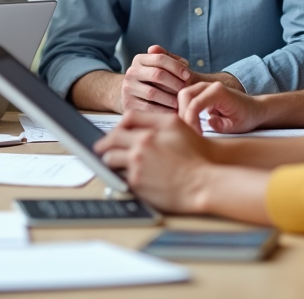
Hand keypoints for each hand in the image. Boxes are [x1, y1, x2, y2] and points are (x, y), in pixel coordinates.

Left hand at [94, 110, 215, 212]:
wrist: (203, 184)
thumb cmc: (195, 156)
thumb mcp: (177, 126)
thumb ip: (153, 119)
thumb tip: (131, 121)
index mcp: (152, 129)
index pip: (126, 120)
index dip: (118, 126)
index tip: (115, 133)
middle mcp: (142, 144)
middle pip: (112, 140)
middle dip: (105, 144)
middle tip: (101, 149)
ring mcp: (137, 164)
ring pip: (111, 159)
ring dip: (110, 160)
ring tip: (112, 163)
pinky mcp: (136, 182)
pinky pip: (119, 176)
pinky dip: (121, 176)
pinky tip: (128, 177)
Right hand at [121, 45, 191, 112]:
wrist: (135, 95)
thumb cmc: (157, 80)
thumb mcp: (163, 67)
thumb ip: (174, 61)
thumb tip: (184, 64)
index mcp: (140, 59)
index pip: (160, 58)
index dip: (176, 66)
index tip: (188, 75)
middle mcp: (131, 72)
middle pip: (156, 74)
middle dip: (175, 83)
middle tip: (186, 91)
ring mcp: (128, 88)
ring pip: (152, 93)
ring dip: (170, 99)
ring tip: (181, 102)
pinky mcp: (128, 104)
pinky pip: (149, 108)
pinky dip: (164, 111)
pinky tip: (173, 111)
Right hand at [178, 81, 265, 134]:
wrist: (253, 108)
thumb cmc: (246, 116)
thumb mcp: (237, 126)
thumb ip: (221, 125)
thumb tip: (207, 122)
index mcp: (219, 91)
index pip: (195, 104)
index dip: (191, 120)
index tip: (196, 135)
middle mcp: (208, 85)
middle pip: (184, 95)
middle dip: (183, 115)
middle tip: (189, 132)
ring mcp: (203, 87)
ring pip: (182, 96)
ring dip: (182, 113)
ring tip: (191, 129)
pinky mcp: (200, 93)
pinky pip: (186, 99)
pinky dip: (185, 111)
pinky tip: (191, 124)